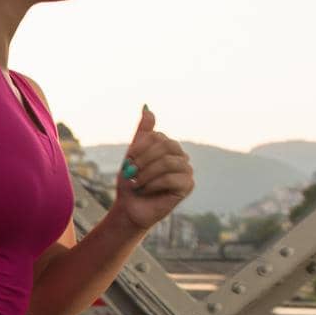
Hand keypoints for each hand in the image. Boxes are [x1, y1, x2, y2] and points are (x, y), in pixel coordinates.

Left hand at [114, 106, 193, 231]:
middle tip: (130, 173)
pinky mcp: (188, 186)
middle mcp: (181, 155)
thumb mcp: (133, 155)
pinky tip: (145, 190)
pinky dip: (152, 184)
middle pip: (165, 146)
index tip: (127, 162)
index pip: (157, 136)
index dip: (139, 148)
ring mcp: (186, 170)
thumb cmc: (131, 182)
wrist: (130, 208)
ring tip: (136, 183)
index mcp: (168, 146)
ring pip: (168, 162)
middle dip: (142, 160)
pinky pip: (171, 178)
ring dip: (146, 173)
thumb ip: (142, 133)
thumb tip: (147, 107)